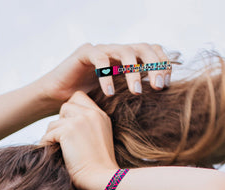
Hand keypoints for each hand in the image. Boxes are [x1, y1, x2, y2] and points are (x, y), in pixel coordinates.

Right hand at [36, 42, 169, 104]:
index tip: (166, 86)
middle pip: (143, 47)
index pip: (153, 53)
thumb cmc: (87, 103)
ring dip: (134, 71)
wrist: (57, 99)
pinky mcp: (84, 53)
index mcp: (127, 61)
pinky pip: (100, 58)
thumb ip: (133, 97)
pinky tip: (109, 93)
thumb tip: (160, 107)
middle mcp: (117, 52)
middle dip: (155, 66)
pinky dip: (107, 75)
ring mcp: (102, 50)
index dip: (163, 65)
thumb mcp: (116, 101)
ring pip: (125, 51)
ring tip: (136, 92)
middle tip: (158, 87)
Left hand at [40, 91, 117, 189]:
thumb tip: (66, 126)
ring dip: (52, 135)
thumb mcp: (100, 141)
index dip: (70, 111)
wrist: (102, 178)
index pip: (79, 98)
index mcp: (101, 116)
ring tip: (54, 148)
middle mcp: (92, 114)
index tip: (69, 128)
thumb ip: (89, 128)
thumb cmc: (100, 168)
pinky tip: (49, 152)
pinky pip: (49, 134)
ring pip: (54, 121)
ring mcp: (80, 121)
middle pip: (65, 106)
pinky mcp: (68, 131)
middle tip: (61, 139)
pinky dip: (46, 143)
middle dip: (60, 121)